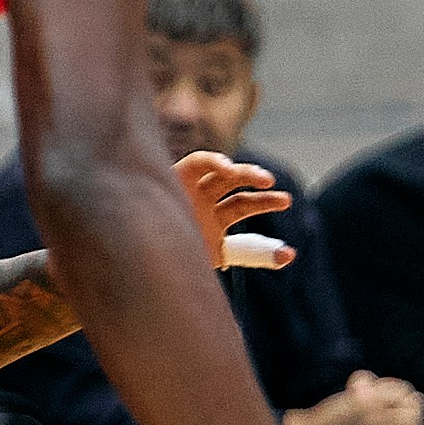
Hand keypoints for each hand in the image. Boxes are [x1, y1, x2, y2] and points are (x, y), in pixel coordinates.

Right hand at [175, 149, 296, 268]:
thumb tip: (288, 255)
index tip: (286, 204)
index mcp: (210, 225)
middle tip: (285, 199)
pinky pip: (198, 162)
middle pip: (236, 191)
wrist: (136, 258)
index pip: (242, 206)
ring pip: (223, 176)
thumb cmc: (174, 263)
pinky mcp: (174, 177)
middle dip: (261, 193)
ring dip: (245, 173)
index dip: (265, 203)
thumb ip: (251, 254)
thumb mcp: (215, 260)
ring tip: (266, 181)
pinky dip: (214, 161)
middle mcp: (202, 206)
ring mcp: (188, 192)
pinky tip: (228, 167)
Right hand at [285, 371, 423, 424]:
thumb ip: (365, 386)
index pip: (402, 391)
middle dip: (416, 412)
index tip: (397, 403)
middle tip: (410, 419)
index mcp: (364, 399)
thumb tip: (382, 386)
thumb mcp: (346, 397)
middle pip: (413, 409)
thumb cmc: (329, 420)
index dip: (404, 395)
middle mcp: (371, 417)